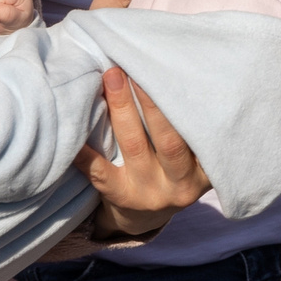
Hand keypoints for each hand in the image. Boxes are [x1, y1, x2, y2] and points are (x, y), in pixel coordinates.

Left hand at [77, 67, 211, 238]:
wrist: (147, 215)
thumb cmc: (172, 168)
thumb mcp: (194, 154)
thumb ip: (190, 126)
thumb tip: (173, 70)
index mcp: (205, 169)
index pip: (200, 133)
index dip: (186, 102)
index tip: (171, 69)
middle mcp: (182, 182)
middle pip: (169, 138)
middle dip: (150, 100)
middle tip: (133, 65)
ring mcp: (152, 193)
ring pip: (135, 147)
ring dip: (122, 109)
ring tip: (111, 77)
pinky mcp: (123, 199)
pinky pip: (101, 173)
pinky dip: (86, 151)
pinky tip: (75, 128)